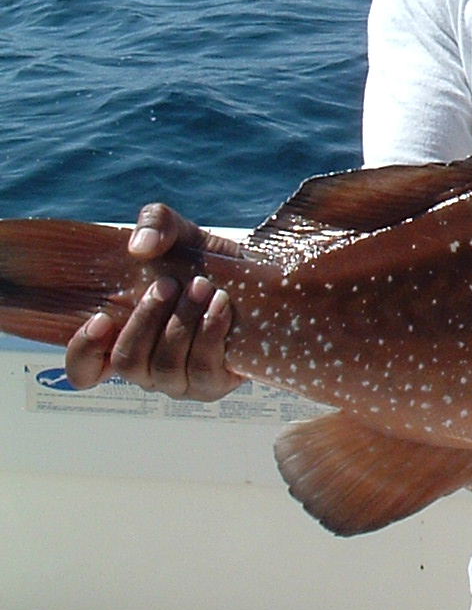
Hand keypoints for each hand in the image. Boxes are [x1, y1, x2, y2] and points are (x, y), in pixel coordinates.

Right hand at [65, 203, 245, 401]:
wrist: (252, 277)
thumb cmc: (200, 262)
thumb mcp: (177, 233)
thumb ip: (155, 224)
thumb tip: (142, 245)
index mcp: (121, 339)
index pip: (82, 369)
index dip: (83, 351)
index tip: (100, 319)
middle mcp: (144, 367)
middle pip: (128, 362)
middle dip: (147, 320)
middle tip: (170, 284)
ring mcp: (177, 382)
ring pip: (166, 368)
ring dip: (183, 324)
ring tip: (203, 288)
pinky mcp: (211, 385)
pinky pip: (203, 371)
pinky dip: (211, 333)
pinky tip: (221, 305)